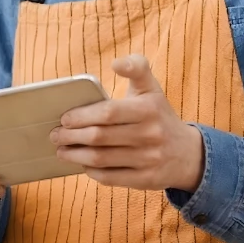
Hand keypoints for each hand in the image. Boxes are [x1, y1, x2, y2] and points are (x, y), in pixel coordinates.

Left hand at [51, 54, 204, 191]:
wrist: (188, 154)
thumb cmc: (159, 116)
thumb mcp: (152, 89)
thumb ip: (137, 68)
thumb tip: (116, 63)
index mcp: (149, 108)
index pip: (108, 112)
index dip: (82, 116)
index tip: (64, 118)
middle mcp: (150, 134)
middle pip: (99, 137)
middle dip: (71, 136)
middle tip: (55, 134)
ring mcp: (148, 159)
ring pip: (101, 158)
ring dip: (75, 155)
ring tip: (61, 150)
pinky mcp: (145, 179)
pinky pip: (110, 177)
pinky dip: (92, 171)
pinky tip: (82, 164)